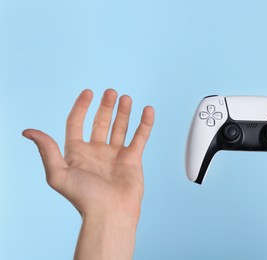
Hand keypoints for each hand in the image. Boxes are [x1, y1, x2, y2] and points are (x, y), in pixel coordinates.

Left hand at [23, 89, 154, 258]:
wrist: (110, 213)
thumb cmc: (84, 197)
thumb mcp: (58, 173)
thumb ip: (47, 150)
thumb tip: (28, 131)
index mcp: (77, 153)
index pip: (77, 123)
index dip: (81, 107)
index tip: (88, 92)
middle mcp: (96, 151)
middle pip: (100, 122)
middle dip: (105, 106)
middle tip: (111, 92)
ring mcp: (116, 154)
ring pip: (120, 127)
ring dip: (123, 112)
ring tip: (126, 98)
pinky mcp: (133, 159)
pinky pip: (140, 137)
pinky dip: (145, 124)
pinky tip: (148, 110)